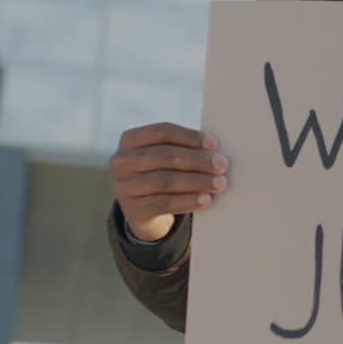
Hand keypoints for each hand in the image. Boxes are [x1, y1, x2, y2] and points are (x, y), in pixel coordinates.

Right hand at [109, 123, 228, 241]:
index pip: (161, 132)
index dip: (189, 137)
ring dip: (197, 181)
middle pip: (164, 156)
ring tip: (219, 183)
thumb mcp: (167, 158)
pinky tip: (206, 199)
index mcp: (129, 140)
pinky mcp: (132, 210)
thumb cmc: (163, 173)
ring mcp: (123, 187)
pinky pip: (164, 204)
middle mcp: (120, 162)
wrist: (146, 211)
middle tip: (221, 165)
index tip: (214, 144)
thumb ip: (184, 148)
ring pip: (165, 180)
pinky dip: (188, 201)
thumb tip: (214, 150)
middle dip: (197, 160)